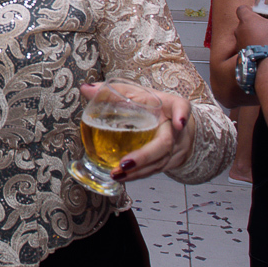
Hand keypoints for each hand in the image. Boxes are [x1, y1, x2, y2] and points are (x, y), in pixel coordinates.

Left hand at [81, 82, 195, 181]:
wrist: (171, 120)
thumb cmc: (150, 104)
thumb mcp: (134, 93)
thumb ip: (111, 92)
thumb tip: (86, 89)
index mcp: (169, 106)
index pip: (181, 106)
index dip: (181, 114)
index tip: (178, 122)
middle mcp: (175, 128)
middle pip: (165, 143)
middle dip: (145, 156)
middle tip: (125, 163)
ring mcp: (175, 146)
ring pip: (160, 162)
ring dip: (138, 171)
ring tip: (117, 174)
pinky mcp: (169, 160)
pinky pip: (155, 169)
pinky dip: (138, 174)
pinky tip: (123, 177)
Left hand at [235, 4, 267, 50]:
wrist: (267, 61)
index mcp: (247, 20)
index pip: (241, 9)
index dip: (247, 9)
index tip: (254, 11)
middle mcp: (239, 30)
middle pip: (243, 23)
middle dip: (252, 24)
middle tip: (263, 27)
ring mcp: (238, 41)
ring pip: (243, 35)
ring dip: (251, 35)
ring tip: (263, 38)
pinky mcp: (240, 52)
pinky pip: (244, 46)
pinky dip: (251, 45)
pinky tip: (261, 48)